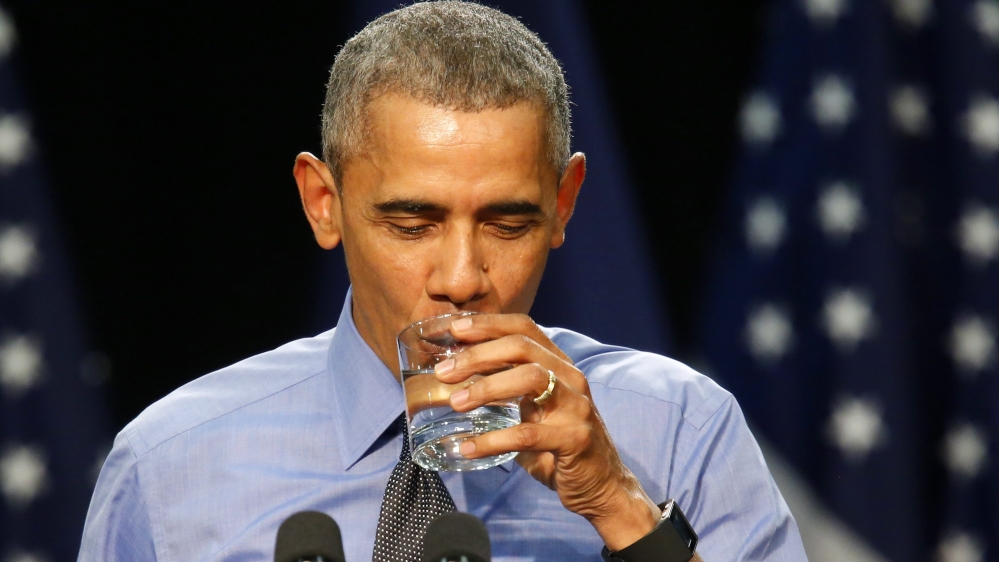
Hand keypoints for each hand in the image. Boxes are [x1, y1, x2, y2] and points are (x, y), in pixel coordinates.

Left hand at [433, 314, 661, 550]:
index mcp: (559, 365)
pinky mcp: (575, 439)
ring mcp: (576, 406)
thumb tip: (456, 376)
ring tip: (455, 402)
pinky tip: (467, 448)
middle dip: (479, 354)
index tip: (454, 328)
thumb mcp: (534, 408)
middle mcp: (571, 378)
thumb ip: (507, 389)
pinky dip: (492, 441)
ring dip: (486, 387)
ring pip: (530, 378)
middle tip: (445, 371)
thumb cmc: (558, 445)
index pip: (525, 328)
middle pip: (522, 347)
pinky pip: (527, 435)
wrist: (602, 486)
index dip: (489, 324)